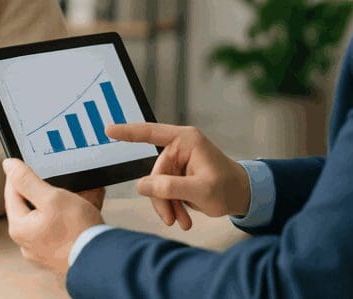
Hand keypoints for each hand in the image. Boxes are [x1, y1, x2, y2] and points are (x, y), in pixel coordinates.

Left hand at [3, 159, 103, 275]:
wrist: (100, 260)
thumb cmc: (77, 230)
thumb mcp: (51, 197)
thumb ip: (27, 181)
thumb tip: (9, 166)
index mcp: (19, 227)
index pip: (11, 192)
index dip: (19, 175)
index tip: (28, 163)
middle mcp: (25, 242)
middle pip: (26, 206)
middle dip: (39, 191)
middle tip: (55, 182)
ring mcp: (39, 251)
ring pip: (40, 218)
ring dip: (52, 205)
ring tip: (69, 198)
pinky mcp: (54, 255)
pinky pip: (52, 230)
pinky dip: (60, 220)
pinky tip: (73, 216)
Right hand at [105, 123, 249, 229]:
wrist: (244, 197)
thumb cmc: (228, 188)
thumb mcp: (199, 190)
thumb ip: (169, 187)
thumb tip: (141, 186)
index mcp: (186, 140)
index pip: (151, 133)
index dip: (128, 132)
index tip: (108, 130)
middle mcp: (181, 147)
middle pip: (155, 172)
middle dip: (161, 198)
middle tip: (171, 220)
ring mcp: (180, 161)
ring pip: (158, 184)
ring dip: (167, 205)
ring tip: (181, 223)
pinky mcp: (180, 174)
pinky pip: (166, 190)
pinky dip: (172, 206)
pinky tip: (183, 219)